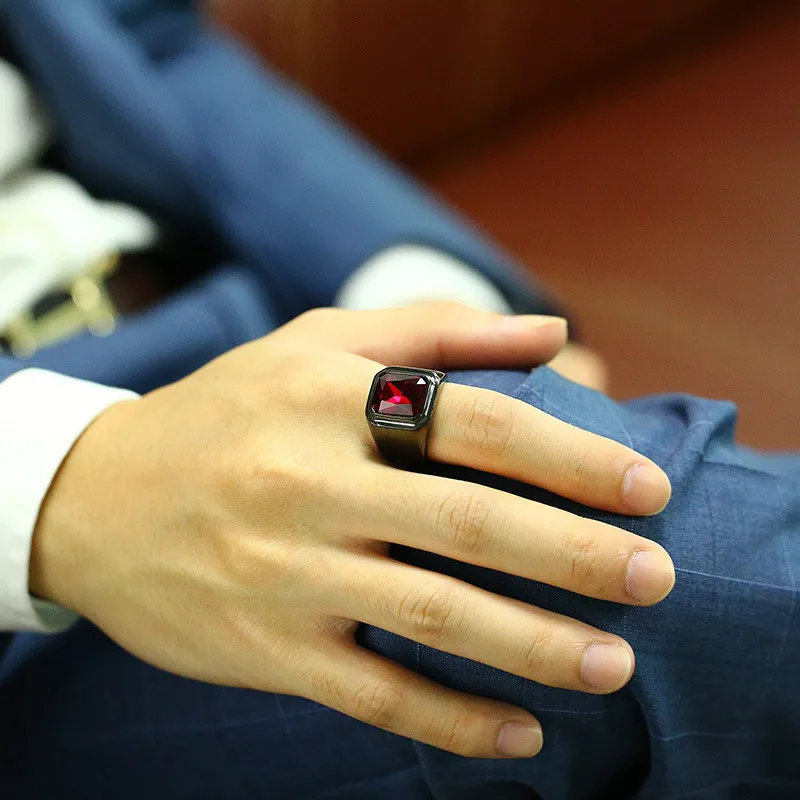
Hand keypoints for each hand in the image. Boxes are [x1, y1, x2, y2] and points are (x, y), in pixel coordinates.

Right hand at [30, 303, 672, 759]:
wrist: (93, 497)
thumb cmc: (226, 409)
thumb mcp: (317, 342)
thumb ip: (437, 330)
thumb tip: (553, 331)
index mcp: (329, 399)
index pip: (477, 424)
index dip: (572, 456)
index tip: (648, 488)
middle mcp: (308, 484)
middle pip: (467, 522)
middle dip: (574, 554)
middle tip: (657, 577)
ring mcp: (285, 572)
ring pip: (430, 616)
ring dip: (533, 645)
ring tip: (614, 662)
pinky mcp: (265, 647)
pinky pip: (372, 694)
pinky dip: (452, 720)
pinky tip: (520, 732)